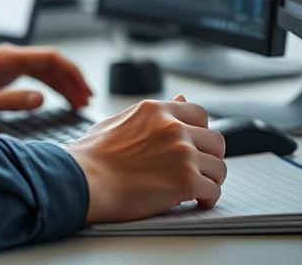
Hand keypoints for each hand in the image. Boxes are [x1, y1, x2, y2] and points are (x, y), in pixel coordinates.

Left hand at [0, 43, 91, 120]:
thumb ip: (11, 102)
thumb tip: (41, 99)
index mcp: (7, 58)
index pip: (50, 58)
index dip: (71, 73)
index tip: (85, 92)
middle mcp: (10, 56)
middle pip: (52, 62)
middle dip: (73, 80)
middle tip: (87, 102)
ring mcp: (8, 64)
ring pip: (46, 70)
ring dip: (64, 84)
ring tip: (80, 103)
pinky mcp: (6, 74)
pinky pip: (37, 76)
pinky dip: (52, 87)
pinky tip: (62, 100)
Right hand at [67, 94, 226, 222]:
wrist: (82, 180)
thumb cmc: (92, 155)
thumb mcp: (121, 120)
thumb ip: (154, 114)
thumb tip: (180, 99)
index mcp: (155, 110)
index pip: (199, 114)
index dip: (200, 133)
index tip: (194, 146)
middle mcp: (173, 128)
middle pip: (216, 141)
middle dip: (209, 157)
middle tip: (196, 171)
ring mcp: (182, 153)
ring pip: (219, 168)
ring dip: (209, 180)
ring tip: (194, 190)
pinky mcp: (186, 180)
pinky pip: (213, 191)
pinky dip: (206, 200)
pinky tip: (194, 202)